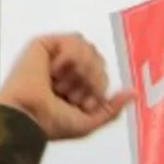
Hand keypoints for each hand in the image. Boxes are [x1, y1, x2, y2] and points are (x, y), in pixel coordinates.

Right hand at [0, 34, 131, 140]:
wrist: (28, 118)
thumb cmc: (52, 124)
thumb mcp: (89, 121)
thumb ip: (112, 108)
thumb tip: (134, 93)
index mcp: (77, 85)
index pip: (102, 74)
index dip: (98, 88)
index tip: (81, 104)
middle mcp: (67, 69)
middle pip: (98, 60)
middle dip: (91, 81)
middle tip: (70, 95)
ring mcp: (56, 56)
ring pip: (88, 48)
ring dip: (81, 71)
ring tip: (62, 85)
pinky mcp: (44, 45)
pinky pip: (74, 40)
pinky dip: (71, 58)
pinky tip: (55, 71)